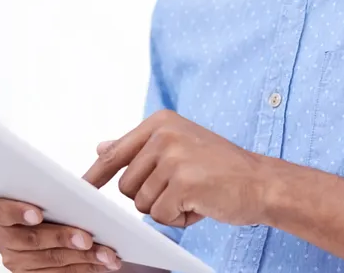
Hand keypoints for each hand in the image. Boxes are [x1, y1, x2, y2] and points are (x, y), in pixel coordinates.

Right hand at [0, 198, 122, 271]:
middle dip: (63, 238)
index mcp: (2, 214)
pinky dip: (85, 268)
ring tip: (106, 253)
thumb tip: (81, 190)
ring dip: (84, 257)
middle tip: (87, 238)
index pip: (2, 211)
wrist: (48, 235)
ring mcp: (17, 261)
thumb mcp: (46, 196)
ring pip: (51, 260)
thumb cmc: (48, 208)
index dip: (19, 212)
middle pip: (32, 239)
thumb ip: (52, 193)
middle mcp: (4, 240)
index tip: (38, 214)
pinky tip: (102, 263)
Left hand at [82, 110, 273, 228]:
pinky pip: (161, 216)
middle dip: (150, 198)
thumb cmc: (221, 168)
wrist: (262, 182)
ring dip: (167, 209)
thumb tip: (101, 147)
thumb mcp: (179, 146)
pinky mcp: (183, 182)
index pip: (116, 152)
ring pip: (143, 204)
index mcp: (160, 122)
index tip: (81, 188)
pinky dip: (179, 219)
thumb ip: (140, 148)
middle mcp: (164, 134)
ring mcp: (173, 157)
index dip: (95, 175)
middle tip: (181, 189)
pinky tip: (200, 204)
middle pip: (126, 186)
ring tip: (194, 195)